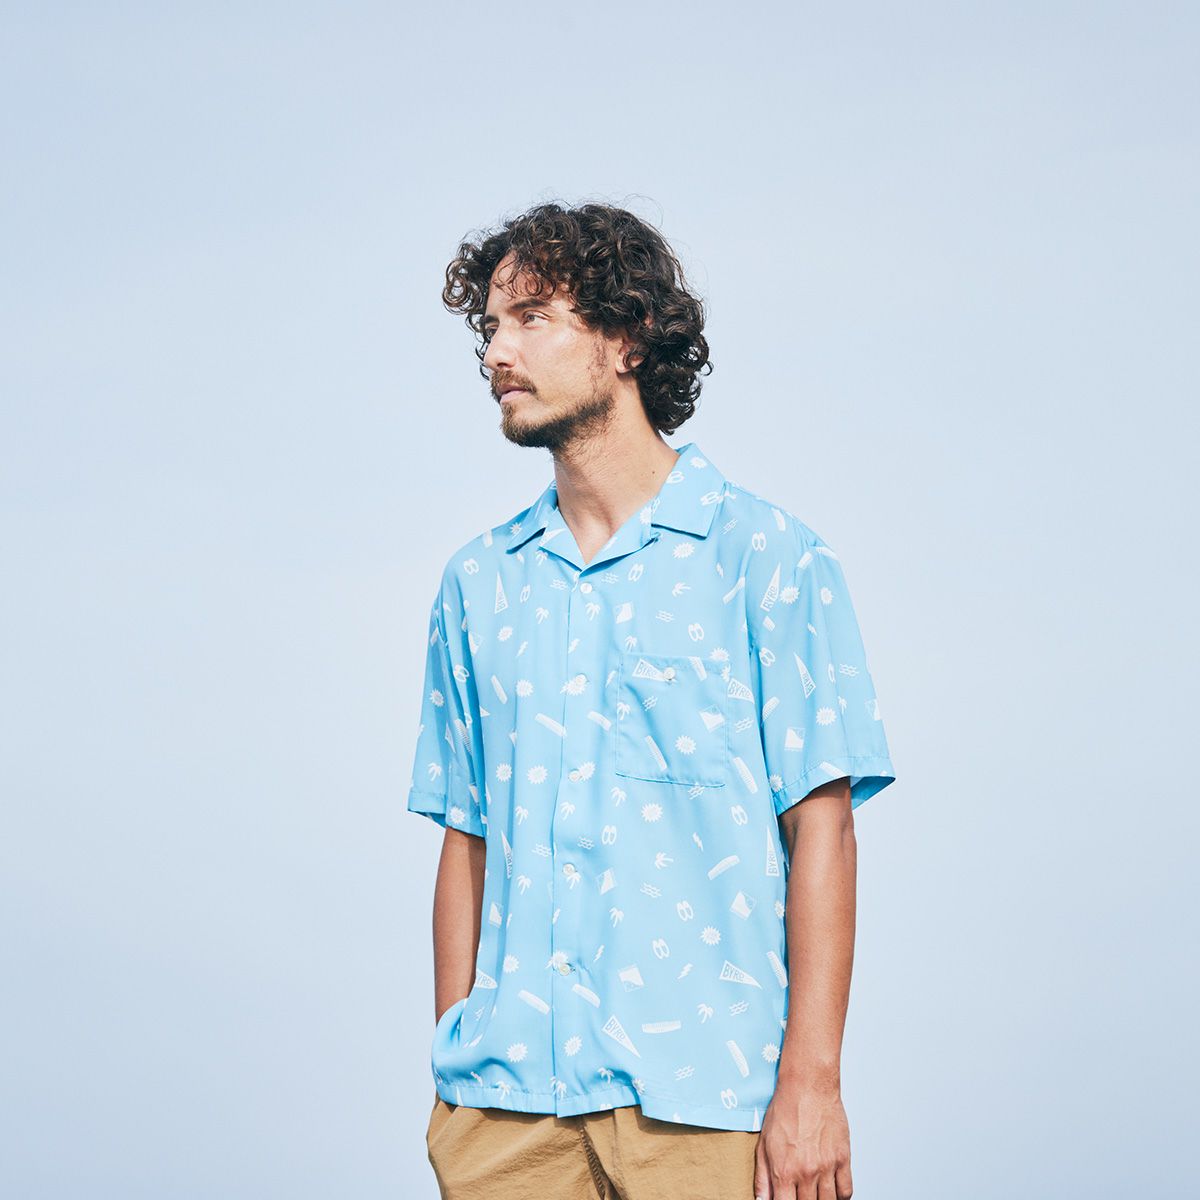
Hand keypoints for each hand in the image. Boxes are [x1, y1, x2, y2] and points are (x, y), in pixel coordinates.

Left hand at [753, 1082, 853, 1198]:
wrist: (808, 1087)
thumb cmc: (785, 1110)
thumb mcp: (763, 1144)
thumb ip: (763, 1177)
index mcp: (784, 1171)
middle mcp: (807, 1173)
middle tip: (800, 1194)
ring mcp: (827, 1167)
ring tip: (814, 1193)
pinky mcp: (842, 1158)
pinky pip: (846, 1190)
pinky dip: (840, 1196)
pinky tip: (832, 1191)